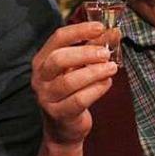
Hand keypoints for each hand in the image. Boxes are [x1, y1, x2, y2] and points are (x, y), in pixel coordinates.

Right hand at [31, 21, 118, 147]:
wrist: (64, 128)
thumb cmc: (72, 91)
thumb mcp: (79, 67)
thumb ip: (94, 49)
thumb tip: (114, 32)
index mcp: (42, 60)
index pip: (58, 38)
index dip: (79, 31)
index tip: (100, 27)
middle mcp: (39, 78)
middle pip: (59, 59)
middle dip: (85, 53)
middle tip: (106, 53)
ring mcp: (46, 97)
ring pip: (69, 81)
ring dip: (94, 72)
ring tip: (112, 67)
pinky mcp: (59, 114)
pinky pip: (79, 100)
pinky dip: (96, 89)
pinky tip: (107, 83)